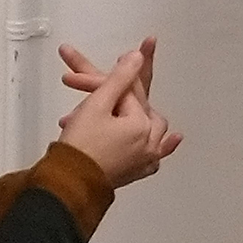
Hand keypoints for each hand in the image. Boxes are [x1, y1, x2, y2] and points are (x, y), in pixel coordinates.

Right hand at [56, 39, 180, 187]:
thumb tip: (136, 57)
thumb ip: (119, 79)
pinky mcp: (135, 171)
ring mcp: (144, 159)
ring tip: (124, 105)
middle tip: (100, 86)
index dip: (110, 79)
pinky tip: (173, 139)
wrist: (69, 184)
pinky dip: (163, 145)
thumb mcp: (97, 104)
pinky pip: (156, 155)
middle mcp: (148, 143)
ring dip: (139, 116)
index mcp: (141, 125)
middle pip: (138, 108)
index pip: (128, 93)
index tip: (100, 67)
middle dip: (118, 97)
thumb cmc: (80, 148)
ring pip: (149, 129)